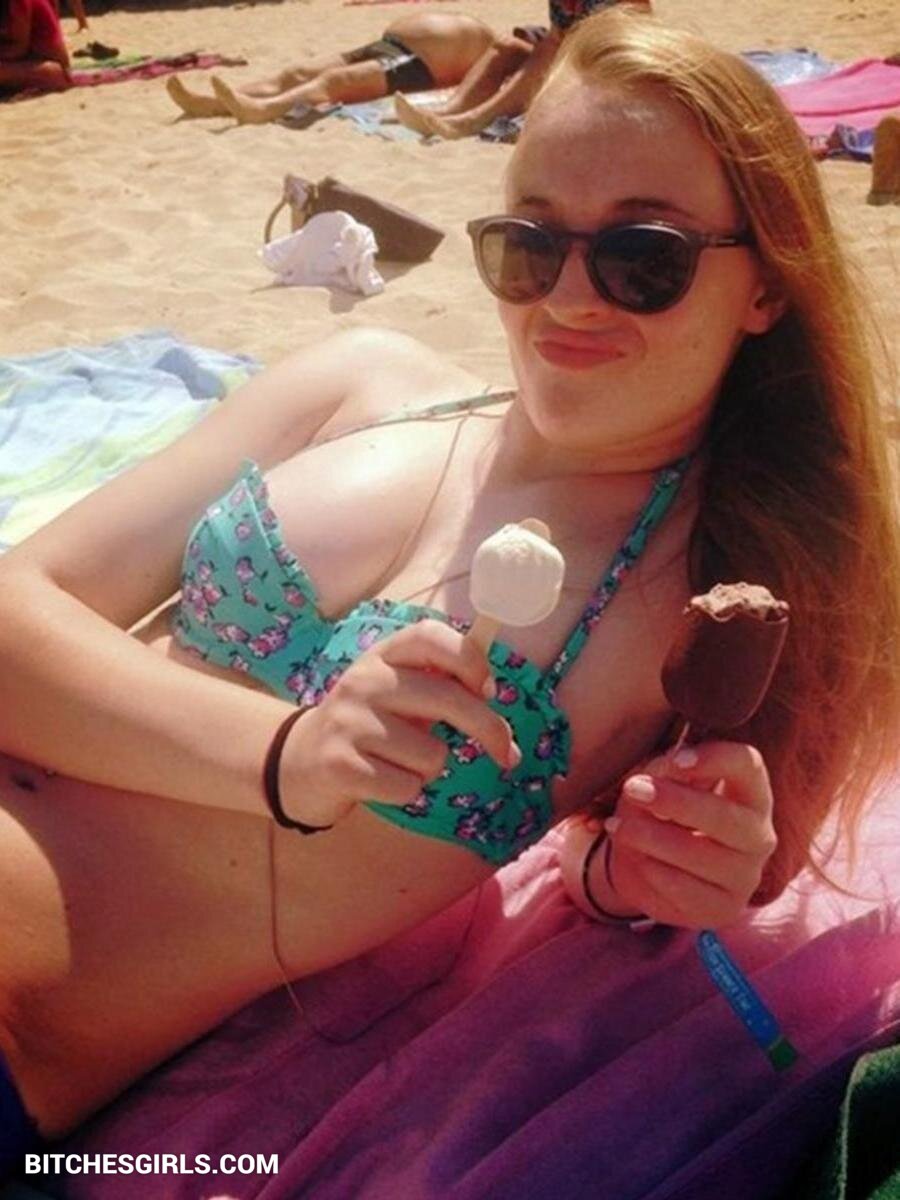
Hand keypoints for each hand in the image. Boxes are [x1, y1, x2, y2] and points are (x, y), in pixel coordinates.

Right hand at [278, 619, 518, 828]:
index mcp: (383, 655)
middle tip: (506, 753)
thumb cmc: (368, 722)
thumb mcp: (396, 687)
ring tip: (401, 761)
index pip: (431, 636)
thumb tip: (489, 690)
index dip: (470, 660)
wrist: (299, 760)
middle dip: (490, 731)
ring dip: (430, 767)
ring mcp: (349, 723)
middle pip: (449, 699)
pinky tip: (383, 780)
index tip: (487, 689)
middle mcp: (364, 681)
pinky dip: (406, 791)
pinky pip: (408, 787)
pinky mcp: (341, 765)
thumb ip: (438, 680)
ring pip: (433, 754)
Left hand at [596, 741, 777, 927]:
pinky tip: (633, 856)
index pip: (748, 765)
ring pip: (700, 855)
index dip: (716, 758)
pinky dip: (651, 868)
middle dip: (675, 801)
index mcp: (750, 794)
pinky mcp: (722, 908)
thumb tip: (669, 766)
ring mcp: (745, 877)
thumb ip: (668, 769)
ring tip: (617, 825)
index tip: (677, 759)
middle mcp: (758, 836)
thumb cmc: (664, 813)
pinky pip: (683, 888)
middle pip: (726, 816)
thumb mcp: (662, 782)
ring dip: (651, 837)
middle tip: (633, 789)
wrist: (652, 868)